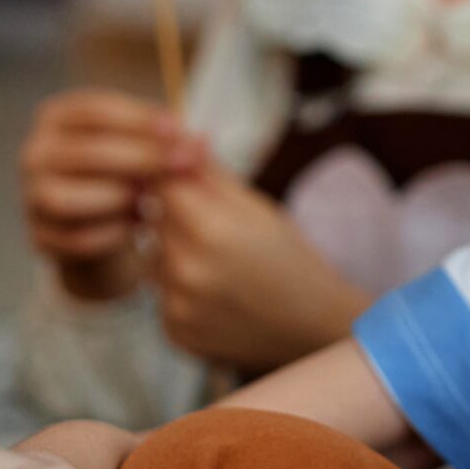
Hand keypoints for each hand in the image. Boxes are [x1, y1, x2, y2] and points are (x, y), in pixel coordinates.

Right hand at [20, 90, 181, 301]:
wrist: (106, 231)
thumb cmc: (128, 175)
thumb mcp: (145, 148)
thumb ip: (167, 140)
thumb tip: (200, 142)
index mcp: (57, 118)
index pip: (94, 110)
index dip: (139, 119)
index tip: (178, 129)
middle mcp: (35, 153)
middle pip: (86, 152)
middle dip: (141, 158)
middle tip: (182, 165)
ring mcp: (31, 197)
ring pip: (68, 198)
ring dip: (117, 198)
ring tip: (149, 201)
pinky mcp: (40, 237)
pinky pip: (76, 238)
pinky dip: (112, 233)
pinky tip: (136, 227)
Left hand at [154, 142, 370, 372]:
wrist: (315, 326)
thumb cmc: (291, 259)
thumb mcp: (257, 206)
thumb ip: (210, 173)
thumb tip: (177, 135)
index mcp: (211, 229)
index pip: (161, 183)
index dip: (175, 178)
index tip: (192, 184)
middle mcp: (187, 270)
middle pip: (154, 220)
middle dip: (177, 218)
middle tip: (220, 234)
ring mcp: (179, 307)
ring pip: (154, 258)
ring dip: (175, 255)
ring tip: (220, 267)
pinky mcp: (175, 333)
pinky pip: (160, 296)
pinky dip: (181, 292)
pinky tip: (217, 294)